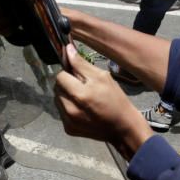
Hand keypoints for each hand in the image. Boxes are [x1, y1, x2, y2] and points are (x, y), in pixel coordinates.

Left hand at [54, 42, 153, 160]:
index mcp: (79, 95)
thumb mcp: (102, 77)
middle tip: (83, 87)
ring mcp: (68, 121)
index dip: (68, 73)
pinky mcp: (68, 129)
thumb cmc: (116, 100)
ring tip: (83, 99)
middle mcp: (70, 109)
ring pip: (57, 100)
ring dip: (66, 96)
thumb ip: (81, 64)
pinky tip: (82, 110)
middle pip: (57, 88)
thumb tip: (67, 50)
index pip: (60, 77)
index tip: (79, 76)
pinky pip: (62, 113)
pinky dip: (69, 108)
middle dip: (67, 85)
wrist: (123, 128)